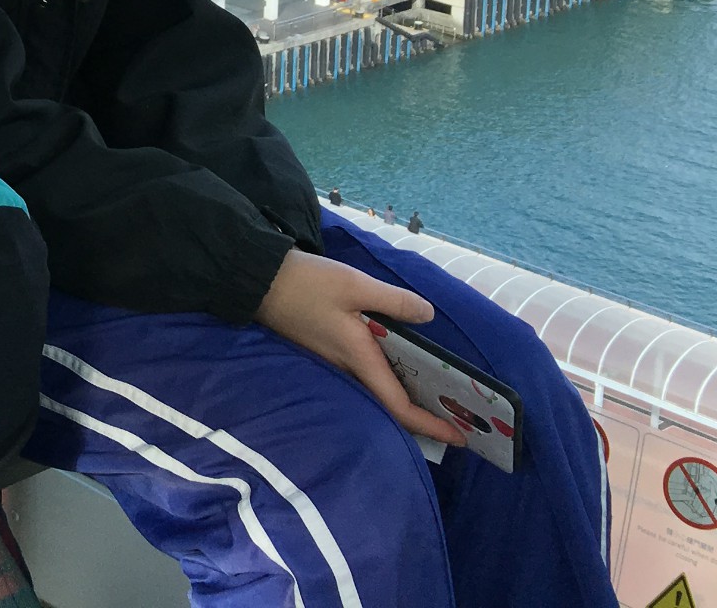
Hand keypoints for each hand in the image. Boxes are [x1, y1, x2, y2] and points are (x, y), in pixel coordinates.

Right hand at [252, 250, 465, 448]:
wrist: (256, 279)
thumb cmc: (306, 283)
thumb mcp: (354, 284)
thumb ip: (393, 301)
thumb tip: (428, 315)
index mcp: (359, 358)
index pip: (399, 407)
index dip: (431, 425)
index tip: (460, 437)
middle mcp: (346, 368)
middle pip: (390, 406)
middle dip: (424, 417)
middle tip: (457, 416)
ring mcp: (332, 362)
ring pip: (376, 392)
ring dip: (406, 399)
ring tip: (435, 394)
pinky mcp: (324, 350)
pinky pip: (363, 377)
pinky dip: (387, 381)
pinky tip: (398, 365)